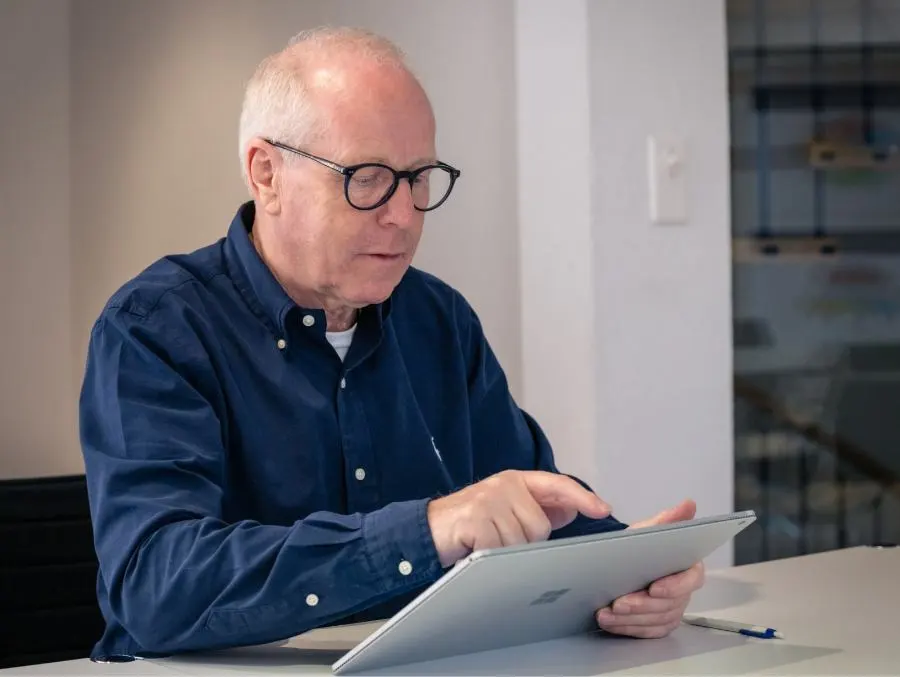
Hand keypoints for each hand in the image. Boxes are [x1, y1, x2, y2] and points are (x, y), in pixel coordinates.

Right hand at [427, 470, 610, 567]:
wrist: (427, 530)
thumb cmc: (469, 525)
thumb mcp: (504, 511)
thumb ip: (536, 508)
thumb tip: (572, 508)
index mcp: (515, 481)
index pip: (557, 485)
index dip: (582, 497)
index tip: (603, 509)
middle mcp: (504, 484)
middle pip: (540, 525)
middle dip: (525, 542)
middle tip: (498, 539)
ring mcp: (488, 499)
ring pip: (521, 541)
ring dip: (505, 552)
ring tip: (485, 544)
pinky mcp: (475, 517)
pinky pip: (500, 550)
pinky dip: (489, 557)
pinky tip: (475, 548)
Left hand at [595, 499, 704, 638]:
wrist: (623, 560)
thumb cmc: (640, 545)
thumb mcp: (649, 530)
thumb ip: (669, 519)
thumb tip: (689, 504)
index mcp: (688, 566)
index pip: (691, 579)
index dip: (674, 586)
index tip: (653, 588)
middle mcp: (684, 590)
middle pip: (671, 605)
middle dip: (642, 605)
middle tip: (619, 602)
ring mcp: (672, 609)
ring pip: (657, 620)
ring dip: (630, 619)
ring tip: (607, 613)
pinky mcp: (658, 623)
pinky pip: (647, 631)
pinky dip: (627, 628)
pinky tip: (610, 622)